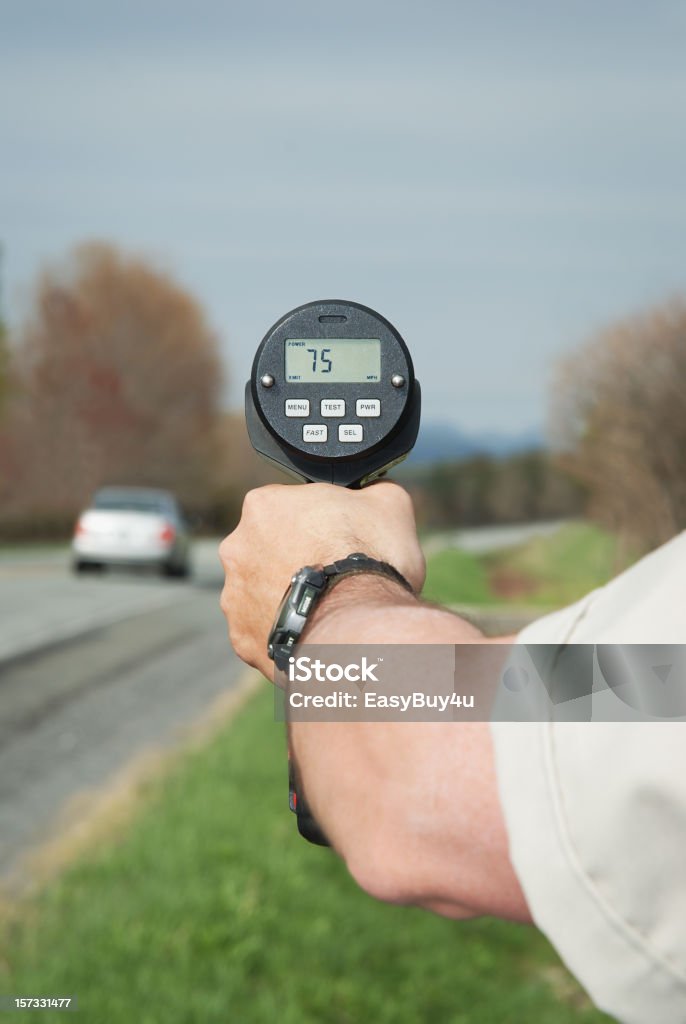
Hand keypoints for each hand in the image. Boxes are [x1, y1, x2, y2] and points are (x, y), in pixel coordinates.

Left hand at [218, 481, 424, 677]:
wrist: (357, 628)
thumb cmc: (369, 560)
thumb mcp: (390, 504)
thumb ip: (373, 490)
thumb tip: (374, 489)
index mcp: (264, 505)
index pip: (286, 504)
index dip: (315, 520)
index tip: (336, 536)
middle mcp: (237, 548)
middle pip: (268, 548)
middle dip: (295, 557)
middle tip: (331, 572)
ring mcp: (234, 596)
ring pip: (262, 592)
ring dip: (286, 596)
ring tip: (325, 608)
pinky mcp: (241, 636)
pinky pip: (263, 630)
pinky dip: (284, 631)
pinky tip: (313, 632)